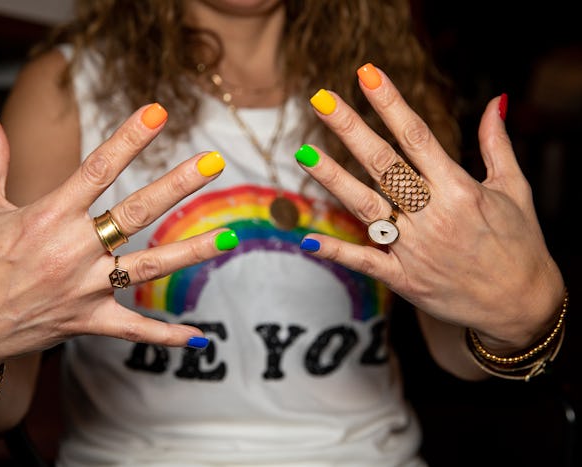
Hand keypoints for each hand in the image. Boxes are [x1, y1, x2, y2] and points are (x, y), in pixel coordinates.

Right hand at [0, 105, 233, 387]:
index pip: (98, 168)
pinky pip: (134, 329)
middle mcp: (72, 252)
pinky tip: (200, 336)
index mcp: (47, 217)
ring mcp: (84, 290)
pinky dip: (166, 335)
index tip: (158, 113)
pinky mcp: (87, 322)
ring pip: (149, 267)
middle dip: (177, 185)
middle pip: (136, 212)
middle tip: (212, 163)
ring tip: (230, 236)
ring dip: (192, 251)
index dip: (130, 138)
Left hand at [297, 64, 564, 352]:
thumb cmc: (520, 243)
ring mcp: (415, 248)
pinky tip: (306, 238)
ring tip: (303, 152)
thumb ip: (497, 144)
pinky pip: (364, 261)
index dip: (390, 104)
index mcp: (460, 189)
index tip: (366, 75)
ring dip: (332, 178)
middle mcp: (433, 215)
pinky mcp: (404, 278)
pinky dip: (336, 250)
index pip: (416, 137)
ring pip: (365, 206)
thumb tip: (495, 100)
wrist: (522, 306)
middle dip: (351, 129)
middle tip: (322, 100)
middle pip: (383, 164)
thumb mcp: (515, 189)